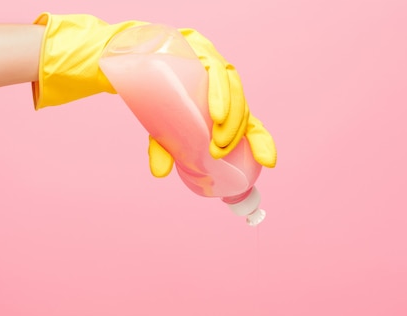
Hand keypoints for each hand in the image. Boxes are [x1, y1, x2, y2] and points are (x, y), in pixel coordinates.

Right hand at [148, 29, 276, 176]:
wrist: (138, 52)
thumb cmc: (159, 93)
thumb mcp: (160, 126)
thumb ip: (163, 149)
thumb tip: (159, 173)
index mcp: (224, 105)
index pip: (251, 124)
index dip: (261, 141)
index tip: (268, 162)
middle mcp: (225, 86)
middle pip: (243, 110)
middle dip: (236, 134)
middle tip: (218, 152)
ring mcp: (216, 67)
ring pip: (235, 92)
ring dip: (232, 119)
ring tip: (218, 141)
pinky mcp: (203, 52)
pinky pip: (218, 73)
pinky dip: (220, 95)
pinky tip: (218, 114)